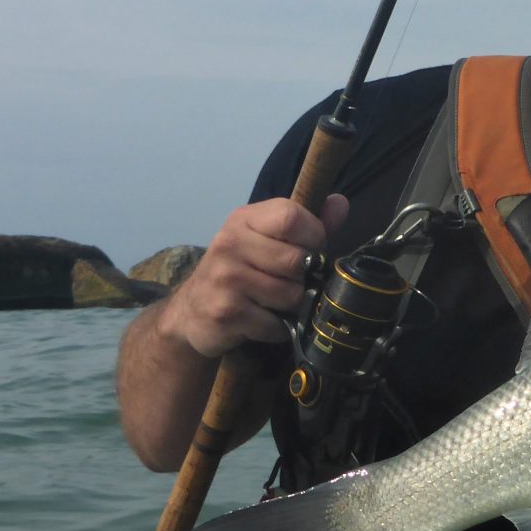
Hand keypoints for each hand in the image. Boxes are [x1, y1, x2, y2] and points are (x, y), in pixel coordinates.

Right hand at [160, 195, 348, 358]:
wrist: (191, 312)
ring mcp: (225, 278)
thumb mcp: (267, 240)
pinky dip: (276, 328)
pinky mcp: (226, 312)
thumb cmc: (239, 271)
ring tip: (272, 301)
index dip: (312, 236)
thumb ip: (307, 224)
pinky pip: (276, 324)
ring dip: (290, 306)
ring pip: (291, 295)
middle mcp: (230, 244)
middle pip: (296, 260)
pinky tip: (261, 320)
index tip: (307, 250)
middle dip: (303, 277)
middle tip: (287, 282)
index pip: (291, 217)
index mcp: (243, 219)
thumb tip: (340, 202)